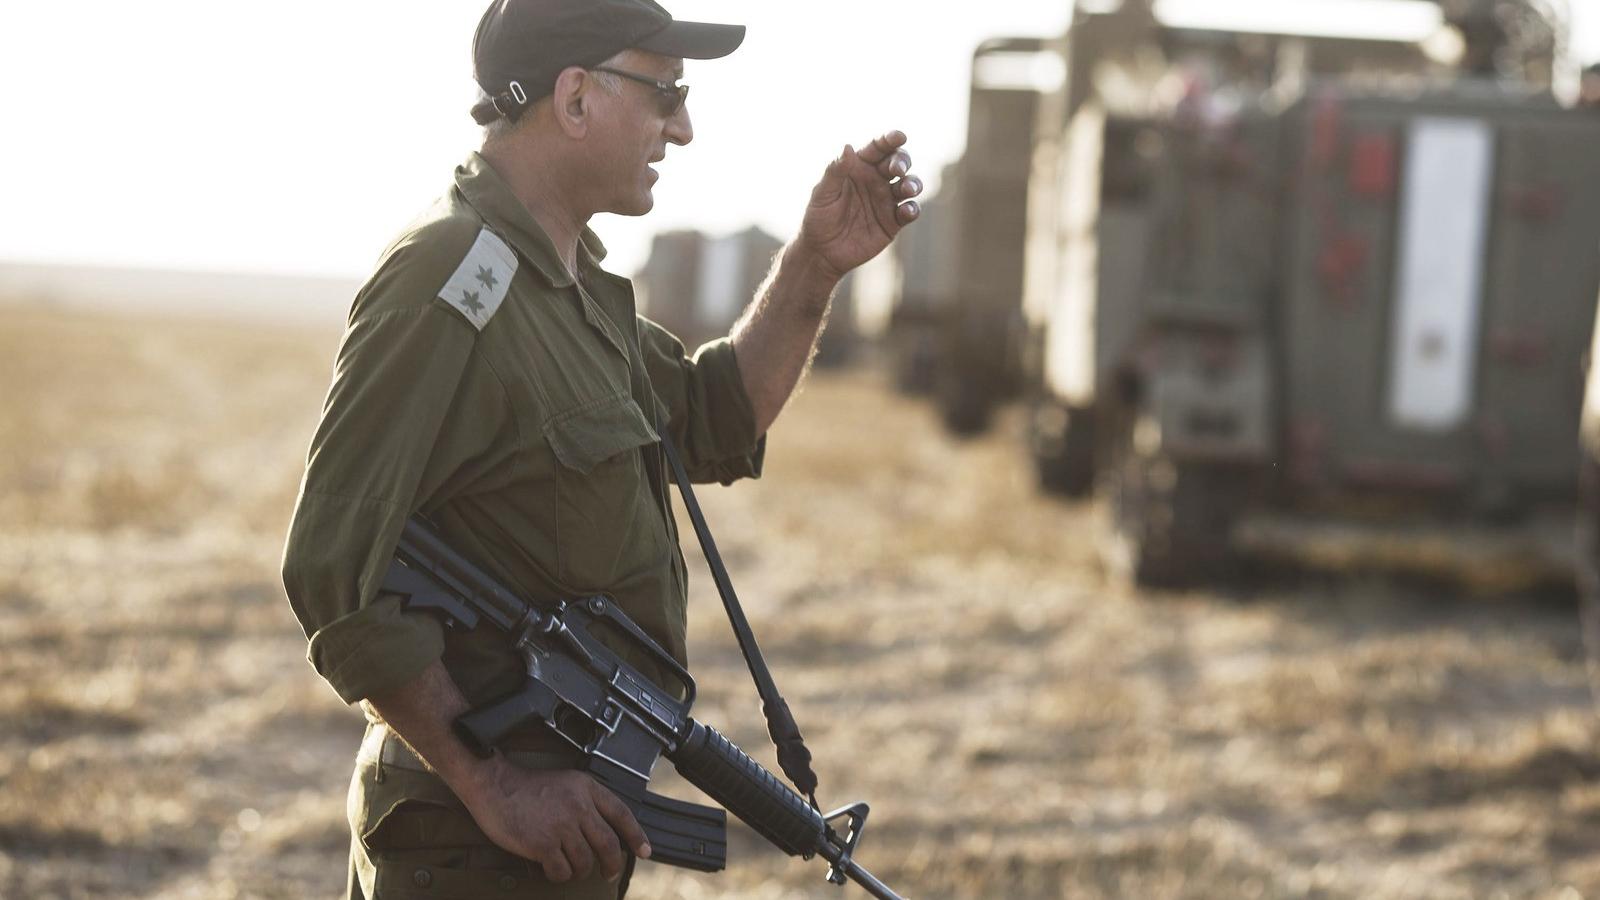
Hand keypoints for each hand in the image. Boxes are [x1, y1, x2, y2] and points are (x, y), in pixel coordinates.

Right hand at [462, 759, 649, 882]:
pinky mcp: (544, 843)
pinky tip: (551, 868)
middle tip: (610, 872)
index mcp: (587, 788)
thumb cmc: (528, 787)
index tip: (646, 851)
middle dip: (613, 864)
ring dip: (580, 871)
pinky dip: (559, 874)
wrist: (495, 785)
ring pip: (585, 862)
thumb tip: (604, 833)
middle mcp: (579, 806)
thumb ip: (586, 803)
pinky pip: (562, 871)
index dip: (637, 835)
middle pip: (608, 844)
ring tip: (570, 867)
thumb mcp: (566, 783)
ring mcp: (562, 826)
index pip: (621, 814)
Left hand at [796, 130, 922, 280]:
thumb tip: (847, 146)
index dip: (890, 139)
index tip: (899, 137)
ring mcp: (886, 200)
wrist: (822, 252)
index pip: (878, 148)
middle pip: (898, 162)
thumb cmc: (818, 218)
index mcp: (859, 167)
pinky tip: (906, 211)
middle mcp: (876, 180)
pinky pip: (909, 211)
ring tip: (907, 189)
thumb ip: (835, 171)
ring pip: (909, 185)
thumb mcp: (822, 193)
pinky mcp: (893, 222)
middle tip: (897, 169)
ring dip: (912, 183)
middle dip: (903, 161)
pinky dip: (912, 209)